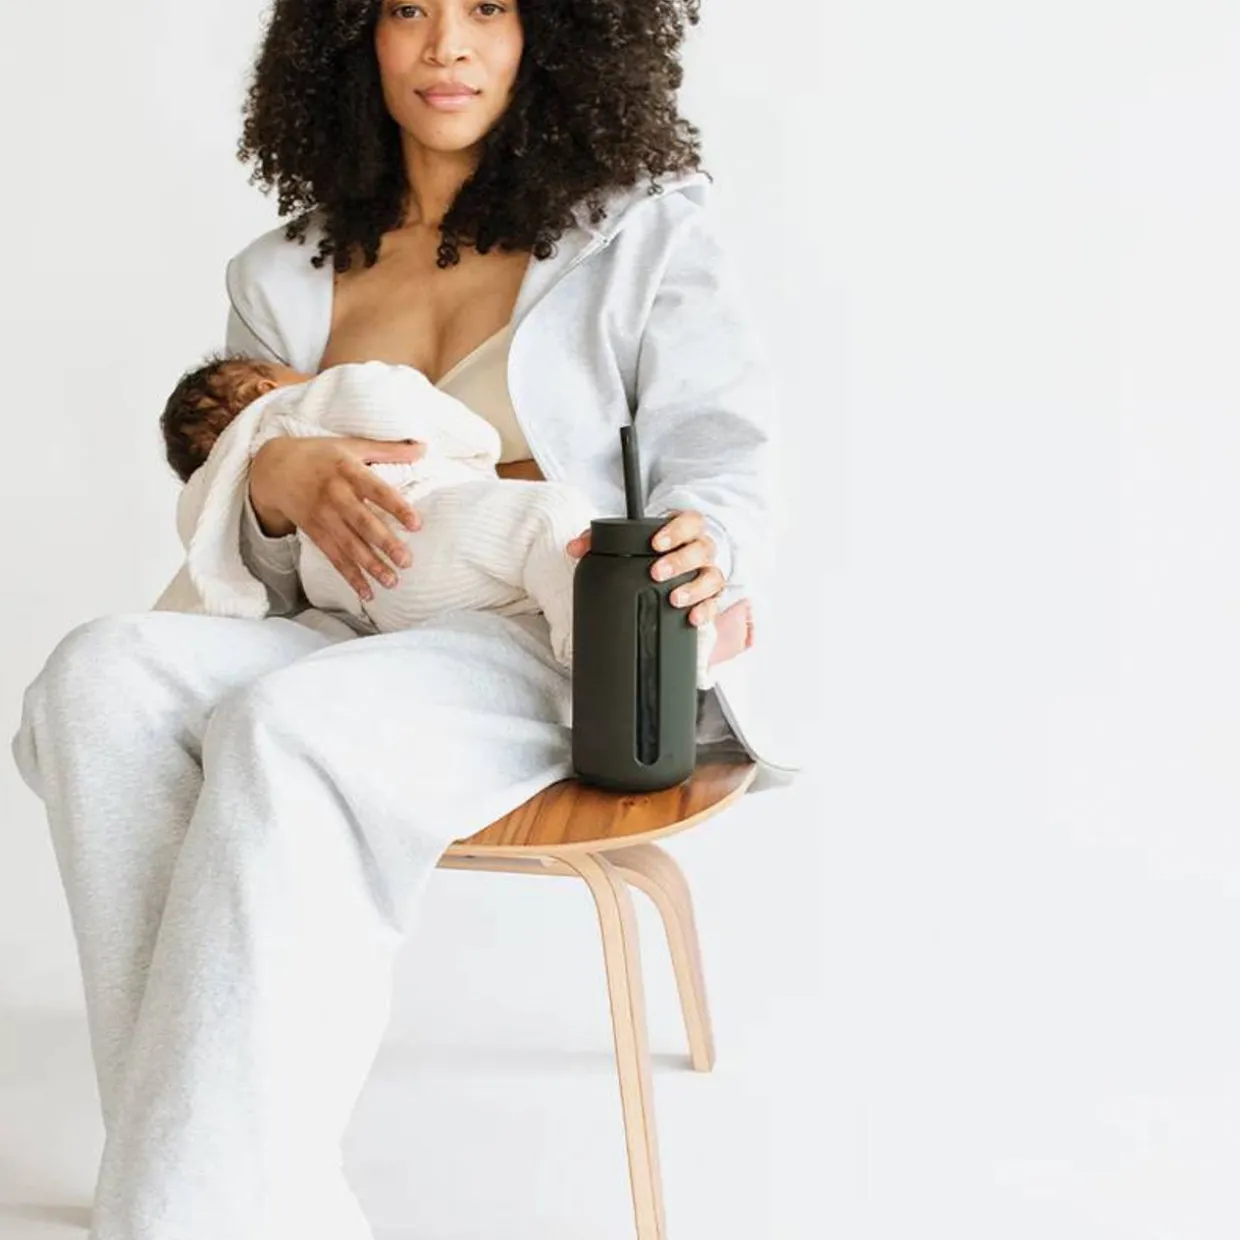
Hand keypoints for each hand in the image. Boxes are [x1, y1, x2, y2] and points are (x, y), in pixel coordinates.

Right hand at [249, 435, 425, 601]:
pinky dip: (350, 576)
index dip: (396, 507)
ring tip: (393, 582)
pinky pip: (333, 557)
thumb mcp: (352, 445)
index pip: (376, 490)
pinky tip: (367, 593)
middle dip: (384, 543)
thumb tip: (424, 447)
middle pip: (362, 523)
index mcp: (348, 471)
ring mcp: (322, 516)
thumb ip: (389, 449)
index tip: (417, 524)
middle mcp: (334, 495)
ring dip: (370, 566)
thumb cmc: (321, 454)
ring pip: (348, 545)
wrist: (274, 467)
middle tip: (407, 561)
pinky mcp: (314, 532)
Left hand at [566, 508, 724, 628]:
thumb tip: (574, 548)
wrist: (670, 566)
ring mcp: (707, 572)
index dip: (676, 530)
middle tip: (656, 572)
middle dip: (679, 561)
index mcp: (684, 529)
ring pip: (712, 576)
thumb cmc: (649, 551)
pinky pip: (715, 603)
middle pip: (701, 549)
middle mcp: (700, 549)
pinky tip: (692, 617)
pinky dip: (706, 610)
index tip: (655, 543)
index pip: (690, 521)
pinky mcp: (711, 596)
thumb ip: (599, 540)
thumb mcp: (626, 541)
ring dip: (694, 588)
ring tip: (674, 599)